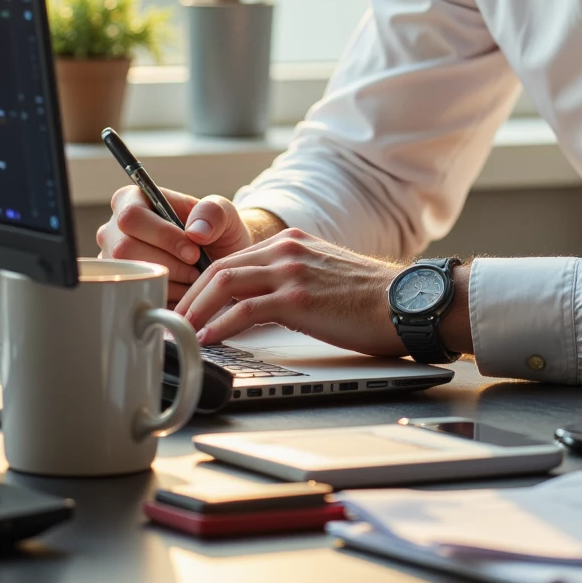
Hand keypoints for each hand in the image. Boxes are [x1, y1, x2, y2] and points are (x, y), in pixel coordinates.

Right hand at [96, 186, 252, 303]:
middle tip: (195, 270)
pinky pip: (133, 297)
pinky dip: (163, 297)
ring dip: (168, 282)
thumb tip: (195, 231)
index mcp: (132, 200)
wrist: (217, 261)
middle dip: (168, 264)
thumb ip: (213, 212)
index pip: (132, 215)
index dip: (163, 236)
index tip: (193, 252)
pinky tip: (180, 291)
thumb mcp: (223, 214)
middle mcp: (113, 229)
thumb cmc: (214, 231)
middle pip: (125, 249)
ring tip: (191, 279)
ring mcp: (112, 260)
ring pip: (129, 275)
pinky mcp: (118, 287)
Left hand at [175, 228, 407, 353]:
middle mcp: (287, 250)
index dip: (203, 284)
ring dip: (197, 310)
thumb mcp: (325, 275)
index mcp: (292, 243)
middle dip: (191, 297)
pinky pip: (244, 310)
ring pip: (224, 283)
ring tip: (183, 333)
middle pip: (219, 268)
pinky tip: (209, 339)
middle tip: (175, 322)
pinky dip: (220, 325)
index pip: (232, 259)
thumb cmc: (372, 298)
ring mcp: (291, 272)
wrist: (406, 301)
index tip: (190, 307)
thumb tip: (263, 307)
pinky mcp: (297, 298)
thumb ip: (293, 280)